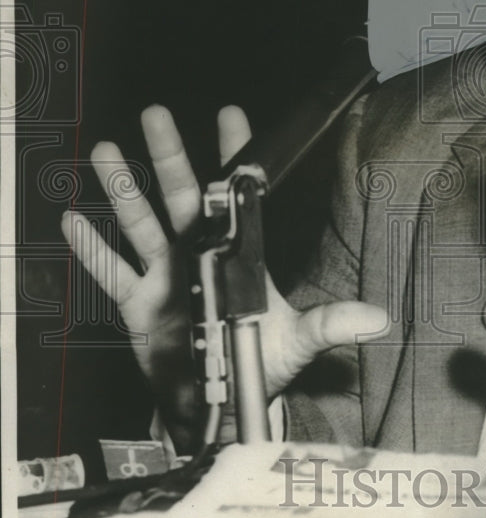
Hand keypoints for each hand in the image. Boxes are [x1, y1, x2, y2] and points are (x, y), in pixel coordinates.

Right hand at [62, 104, 386, 452]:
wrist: (218, 403)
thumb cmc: (257, 366)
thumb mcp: (298, 342)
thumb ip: (332, 325)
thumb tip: (378, 318)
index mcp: (238, 257)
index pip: (239, 198)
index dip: (235, 156)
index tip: (232, 114)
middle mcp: (199, 256)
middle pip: (183, 198)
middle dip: (169, 156)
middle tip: (156, 114)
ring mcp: (166, 277)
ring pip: (141, 224)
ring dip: (123, 191)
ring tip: (106, 153)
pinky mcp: (139, 305)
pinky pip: (112, 271)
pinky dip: (92, 249)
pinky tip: (74, 221)